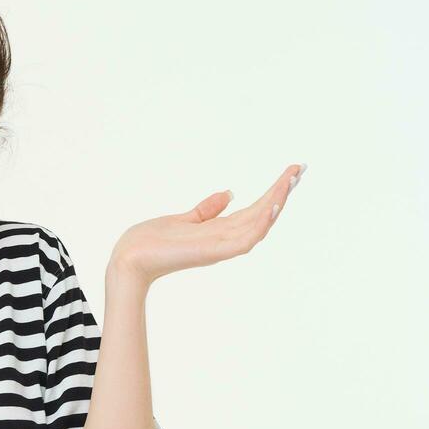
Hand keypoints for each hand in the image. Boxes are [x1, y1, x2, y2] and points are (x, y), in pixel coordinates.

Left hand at [111, 163, 305, 284]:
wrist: (128, 260)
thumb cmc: (150, 242)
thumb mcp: (183, 219)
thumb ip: (206, 209)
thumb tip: (229, 193)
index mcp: (219, 231)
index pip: (254, 210)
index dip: (273, 192)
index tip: (290, 171)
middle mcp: (224, 239)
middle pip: (261, 214)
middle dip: (282, 192)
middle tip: (300, 168)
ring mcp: (219, 247)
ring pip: (258, 224)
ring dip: (276, 203)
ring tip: (291, 180)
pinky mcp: (211, 252)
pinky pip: (244, 239)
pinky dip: (260, 224)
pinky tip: (271, 205)